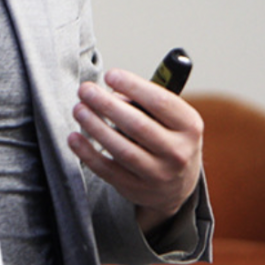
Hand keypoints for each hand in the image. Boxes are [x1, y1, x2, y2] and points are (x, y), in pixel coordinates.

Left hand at [68, 68, 203, 233]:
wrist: (178, 184)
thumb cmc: (168, 136)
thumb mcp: (170, 117)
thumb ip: (145, 102)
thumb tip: (112, 94)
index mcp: (189, 126)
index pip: (160, 102)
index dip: (133, 86)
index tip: (109, 75)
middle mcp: (178, 152)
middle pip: (138, 125)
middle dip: (107, 105)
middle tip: (85, 90)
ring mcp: (158, 174)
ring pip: (122, 150)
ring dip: (96, 127)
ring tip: (79, 109)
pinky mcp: (137, 189)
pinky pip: (107, 170)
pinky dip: (88, 153)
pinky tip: (74, 138)